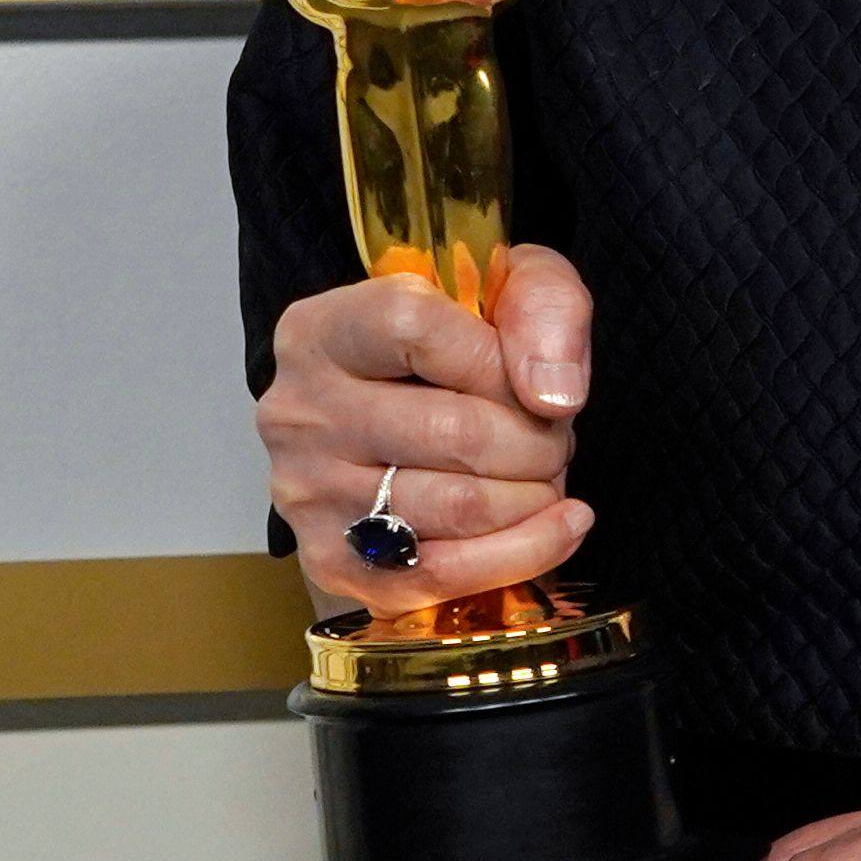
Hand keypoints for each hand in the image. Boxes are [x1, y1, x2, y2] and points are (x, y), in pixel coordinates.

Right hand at [257, 242, 595, 612]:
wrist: (404, 411)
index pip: (412, 328)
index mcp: (322, 331)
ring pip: (458, 507)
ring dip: (535, 496)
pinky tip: (561, 527)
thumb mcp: (506, 286)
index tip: (535, 379)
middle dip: (538, 441)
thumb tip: (554, 397)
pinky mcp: (332, 562)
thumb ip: (542, 308)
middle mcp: (299, 413)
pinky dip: (522, 553)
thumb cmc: (458, 344)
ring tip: (547, 475)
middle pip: (453, 431)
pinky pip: (442, 574)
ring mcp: (309, 494)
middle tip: (555, 437)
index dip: (498, 358)